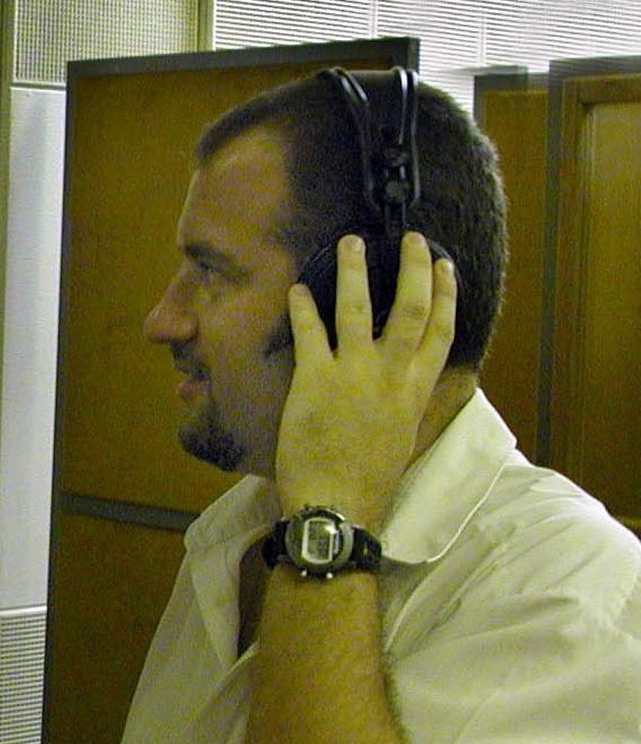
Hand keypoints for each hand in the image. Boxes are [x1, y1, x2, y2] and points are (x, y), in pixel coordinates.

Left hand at [275, 232, 456, 530]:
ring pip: (359, 308)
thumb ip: (406, 403)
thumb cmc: (368, 482)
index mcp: (416, 391)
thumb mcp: (402, 438)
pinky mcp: (315, 380)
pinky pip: (310, 331)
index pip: (441, 332)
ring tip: (350, 242)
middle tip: (408, 237)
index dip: (445, 295)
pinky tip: (298, 288)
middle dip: (412, 268)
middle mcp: (391, 376)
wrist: (338, 506)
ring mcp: (353, 374)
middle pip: (411, 308)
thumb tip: (409, 385)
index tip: (444, 266)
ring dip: (355, 271)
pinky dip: (304, 307)